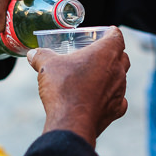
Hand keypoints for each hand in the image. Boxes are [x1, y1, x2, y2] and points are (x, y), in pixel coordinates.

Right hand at [28, 27, 130, 145]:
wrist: (71, 123)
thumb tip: (32, 54)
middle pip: (123, 56)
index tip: (106, 32)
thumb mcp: (47, 66)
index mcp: (106, 53)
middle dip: (113, 53)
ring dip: (111, 75)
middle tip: (98, 54)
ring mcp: (120, 91)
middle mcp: (118, 71)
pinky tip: (99, 98)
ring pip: (121, 78)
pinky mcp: (116, 110)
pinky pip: (119, 100)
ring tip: (95, 77)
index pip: (116, 36)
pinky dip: (111, 97)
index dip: (111, 33)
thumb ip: (41, 56)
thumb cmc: (63, 88)